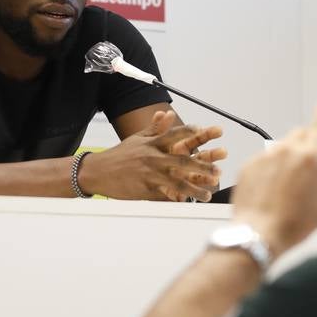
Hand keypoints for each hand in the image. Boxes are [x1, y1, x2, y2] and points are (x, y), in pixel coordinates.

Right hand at [82, 110, 225, 201]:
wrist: (99, 172)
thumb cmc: (120, 154)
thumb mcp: (138, 138)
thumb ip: (156, 128)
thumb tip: (168, 113)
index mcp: (152, 143)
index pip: (175, 135)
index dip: (190, 133)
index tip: (205, 131)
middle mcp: (153, 158)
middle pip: (181, 161)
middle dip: (202, 167)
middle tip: (217, 171)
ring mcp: (149, 175)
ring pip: (176, 182)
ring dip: (194, 189)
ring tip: (207, 194)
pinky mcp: (145, 189)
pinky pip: (164, 195)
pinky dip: (177, 199)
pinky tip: (188, 203)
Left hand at [232, 100, 316, 254]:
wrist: (257, 235)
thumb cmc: (290, 225)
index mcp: (312, 158)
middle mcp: (288, 151)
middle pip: (302, 133)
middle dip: (309, 144)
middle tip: (312, 163)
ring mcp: (267, 156)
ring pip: (283, 146)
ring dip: (289, 157)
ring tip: (289, 184)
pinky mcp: (249, 165)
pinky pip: (265, 158)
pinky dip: (272, 168)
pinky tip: (273, 189)